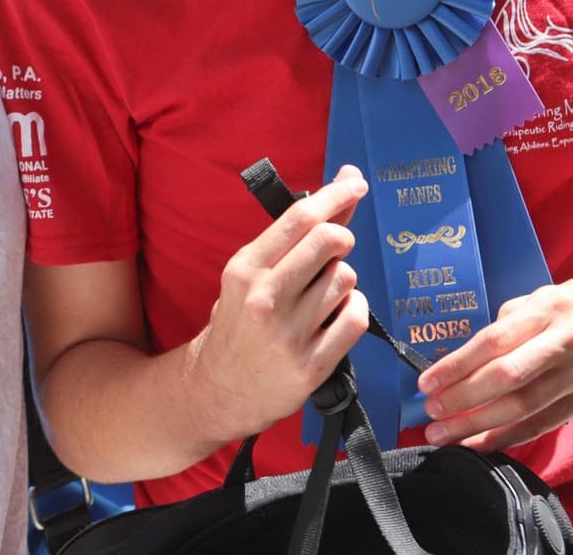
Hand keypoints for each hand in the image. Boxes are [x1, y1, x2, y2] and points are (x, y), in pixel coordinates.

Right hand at [186, 165, 371, 443]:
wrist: (216, 389)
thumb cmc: (238, 324)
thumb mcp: (249, 276)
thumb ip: (291, 240)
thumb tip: (339, 191)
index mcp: (246, 268)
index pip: (299, 219)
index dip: (334, 195)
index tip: (355, 182)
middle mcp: (265, 297)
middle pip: (328, 241)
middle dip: (342, 236)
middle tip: (337, 248)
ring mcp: (289, 333)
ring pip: (345, 279)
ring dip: (345, 280)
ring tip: (326, 294)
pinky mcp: (311, 366)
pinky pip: (354, 319)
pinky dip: (355, 310)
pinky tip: (340, 314)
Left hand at [416, 275, 572, 451]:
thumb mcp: (555, 291)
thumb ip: (517, 315)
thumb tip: (481, 341)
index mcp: (550, 308)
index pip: (493, 340)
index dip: (457, 365)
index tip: (427, 381)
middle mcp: (566, 340)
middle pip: (505, 376)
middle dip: (462, 398)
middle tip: (430, 413)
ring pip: (524, 406)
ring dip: (480, 425)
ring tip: (446, 436)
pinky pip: (547, 422)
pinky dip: (512, 437)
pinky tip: (483, 445)